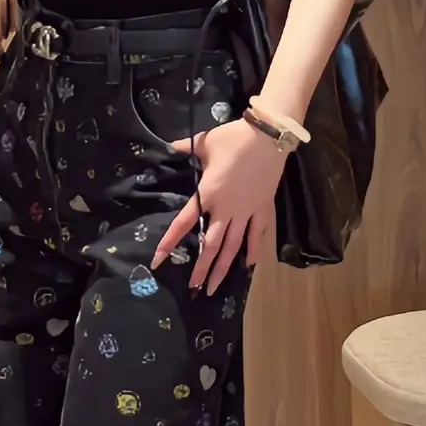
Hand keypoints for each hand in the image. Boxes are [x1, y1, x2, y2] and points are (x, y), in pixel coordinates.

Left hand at [151, 114, 285, 291]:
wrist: (268, 136)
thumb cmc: (233, 139)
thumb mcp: (204, 142)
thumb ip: (184, 148)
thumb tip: (166, 146)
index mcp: (208, 193)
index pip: (184, 223)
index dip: (169, 243)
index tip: (157, 260)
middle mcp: (226, 208)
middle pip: (211, 245)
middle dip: (202, 269)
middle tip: (194, 288)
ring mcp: (246, 211)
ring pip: (233, 246)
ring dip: (223, 268)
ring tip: (216, 287)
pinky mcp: (263, 209)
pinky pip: (257, 235)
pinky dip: (252, 251)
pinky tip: (248, 266)